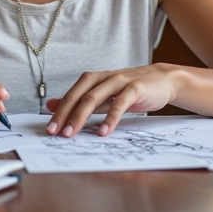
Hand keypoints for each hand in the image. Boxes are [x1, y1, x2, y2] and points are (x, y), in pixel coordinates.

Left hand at [45, 64, 178, 137]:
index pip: (72, 95)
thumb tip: (53, 106)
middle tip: (56, 133)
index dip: (59, 111)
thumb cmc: (132, 90)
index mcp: (95, 79)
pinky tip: (103, 131)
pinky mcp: (136, 88)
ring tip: (71, 133)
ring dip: (81, 116)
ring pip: (95, 97)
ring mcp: (120, 81)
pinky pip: (120, 103)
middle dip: (65, 115)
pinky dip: (110, 118)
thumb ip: (82, 101)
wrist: (164, 80)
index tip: (49, 129)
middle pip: (80, 96)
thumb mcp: (105, 95)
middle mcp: (104, 78)